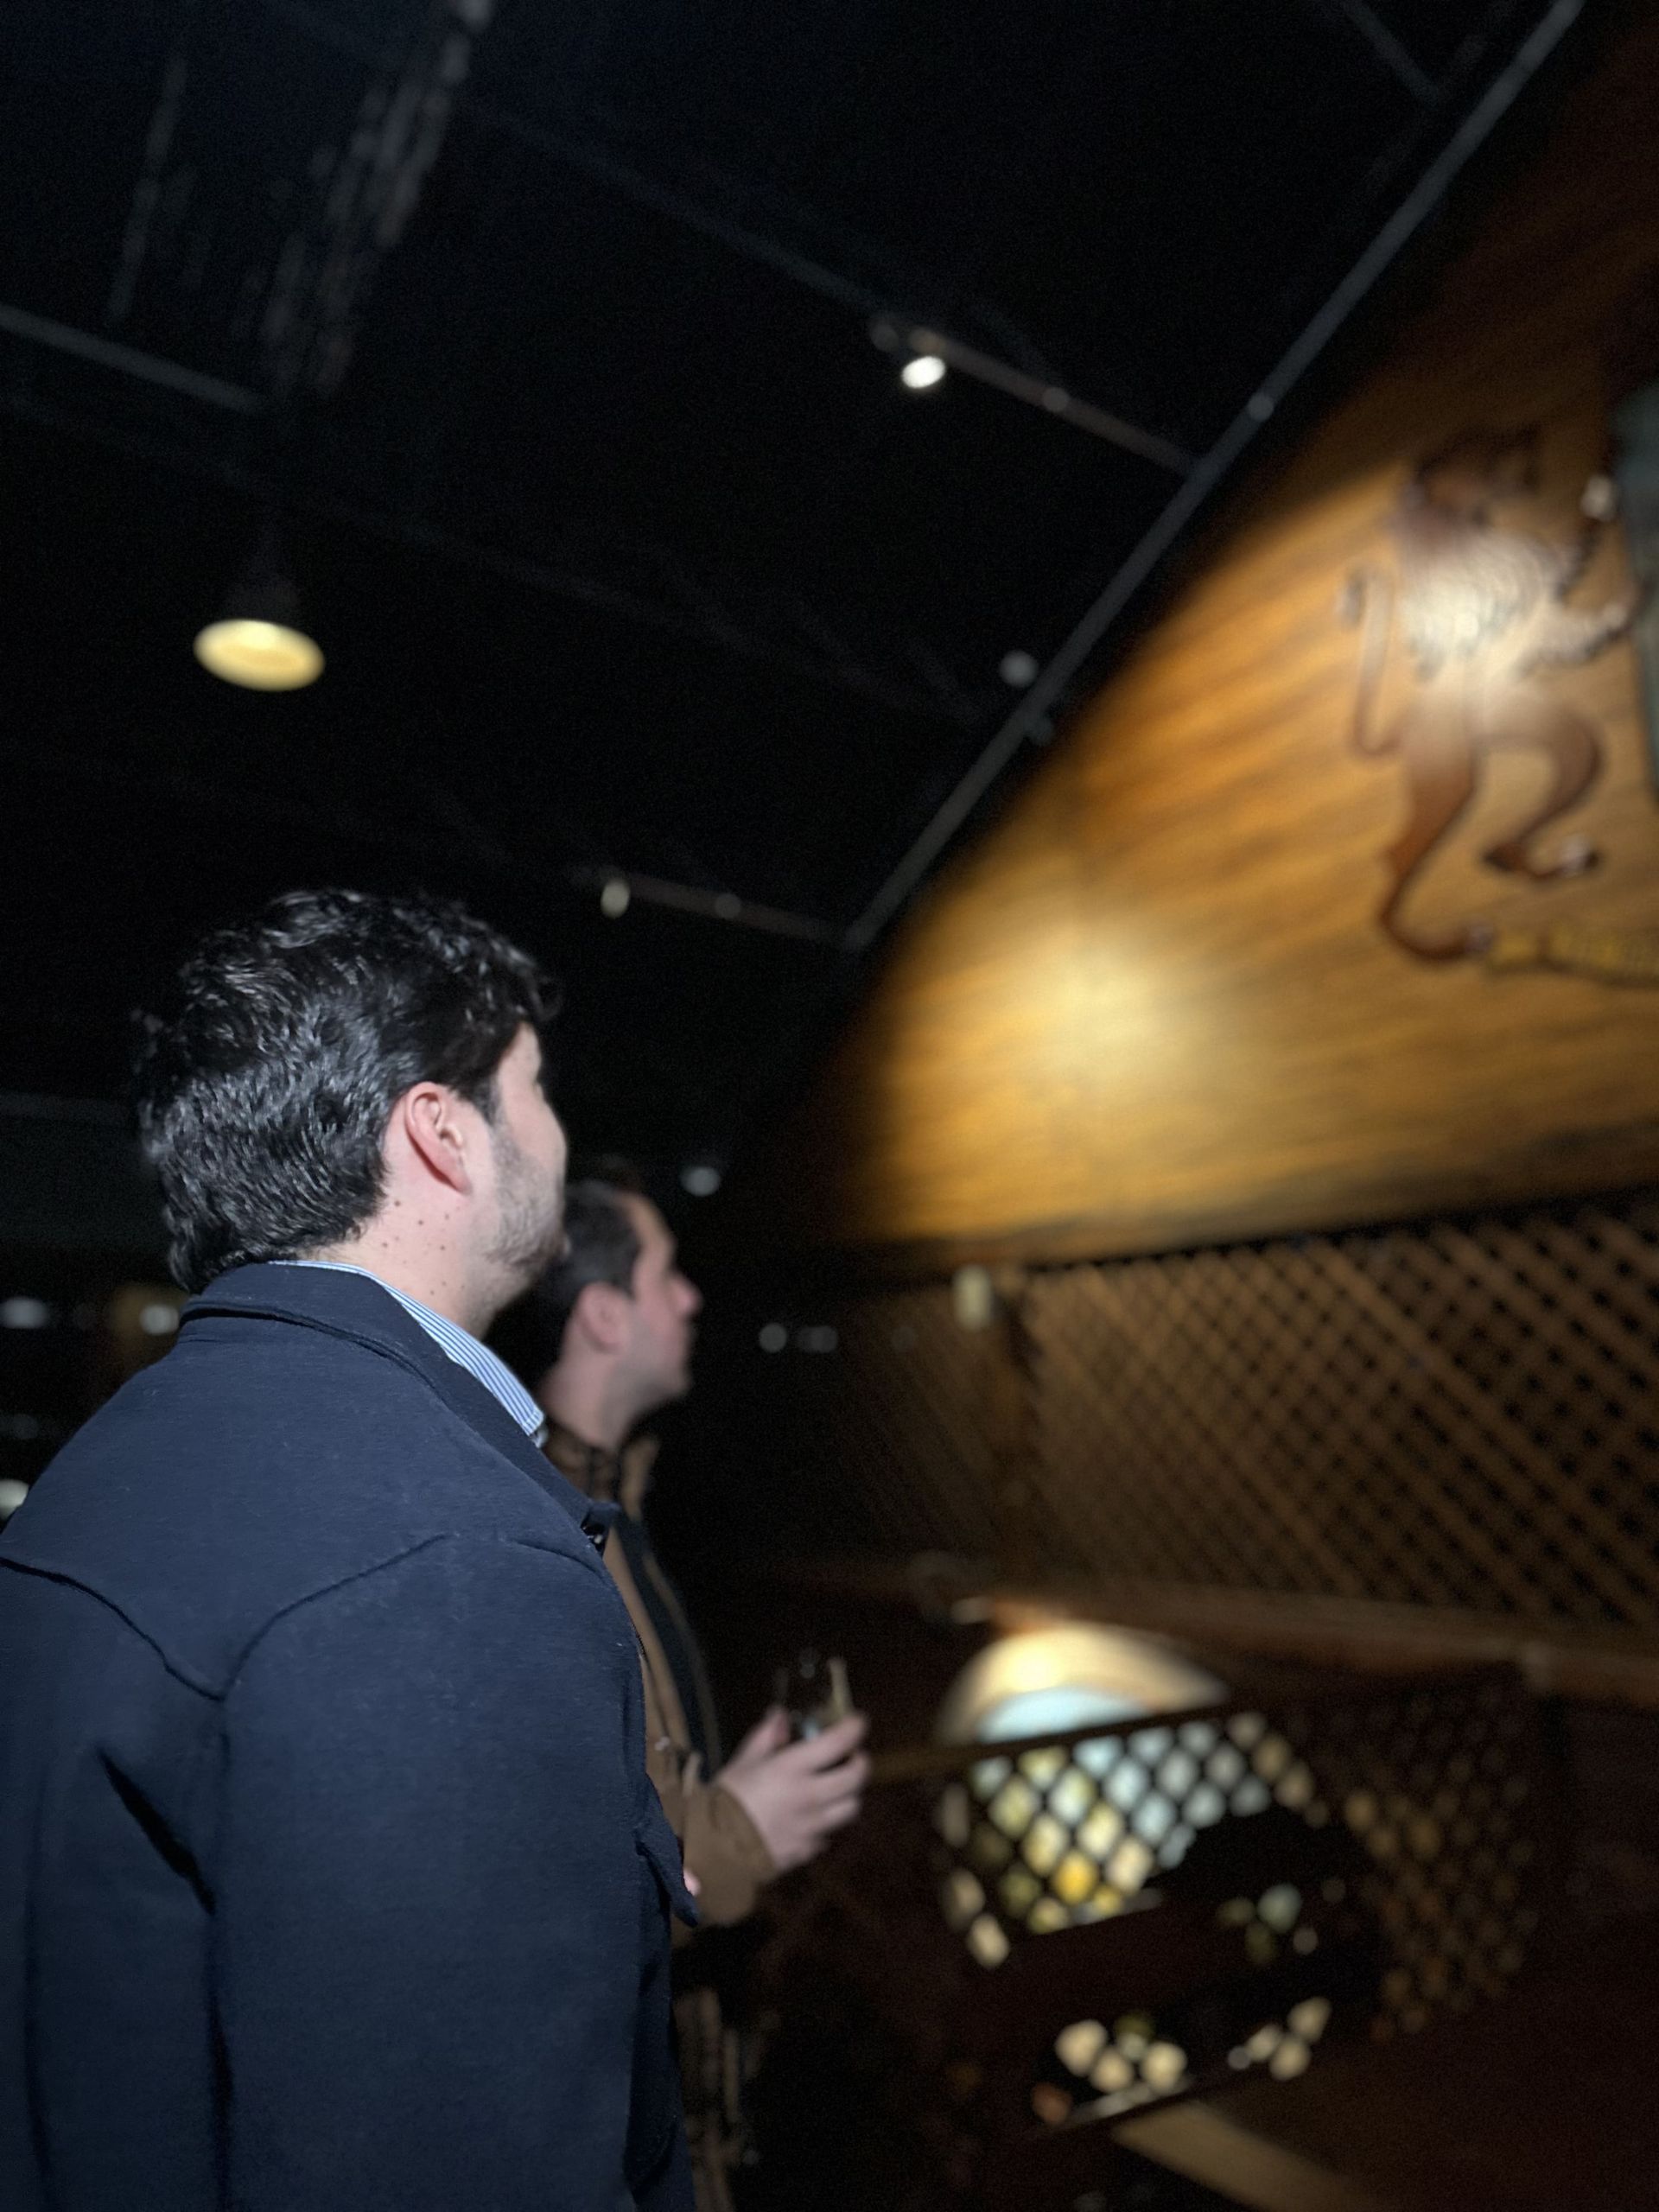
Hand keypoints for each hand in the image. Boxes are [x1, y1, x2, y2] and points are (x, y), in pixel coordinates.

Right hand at [715, 1707, 869, 1873]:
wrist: (717, 1849)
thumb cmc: (728, 1798)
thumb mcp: (744, 1760)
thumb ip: (766, 1735)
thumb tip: (781, 1715)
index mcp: (793, 1769)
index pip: (837, 1743)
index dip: (853, 1728)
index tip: (858, 1721)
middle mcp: (811, 1796)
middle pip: (856, 1778)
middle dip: (861, 1763)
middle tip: (855, 1756)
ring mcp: (813, 1826)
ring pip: (851, 1808)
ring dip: (849, 1794)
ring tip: (840, 1787)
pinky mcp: (808, 1849)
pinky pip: (828, 1834)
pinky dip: (827, 1823)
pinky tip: (815, 1818)